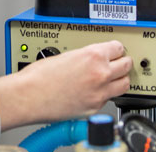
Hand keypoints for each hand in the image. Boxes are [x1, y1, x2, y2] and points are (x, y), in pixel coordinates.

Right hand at [0, 41, 132, 129]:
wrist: (29, 96)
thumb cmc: (38, 76)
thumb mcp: (66, 54)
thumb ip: (86, 56)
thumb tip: (93, 59)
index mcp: (93, 55)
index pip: (118, 47)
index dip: (115, 48)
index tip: (114, 50)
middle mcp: (100, 74)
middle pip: (126, 65)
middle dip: (121, 63)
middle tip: (116, 63)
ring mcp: (99, 93)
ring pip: (124, 84)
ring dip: (119, 80)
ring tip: (111, 78)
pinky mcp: (94, 108)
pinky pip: (108, 99)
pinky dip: (104, 95)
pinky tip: (93, 92)